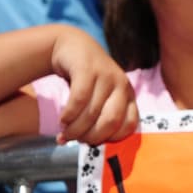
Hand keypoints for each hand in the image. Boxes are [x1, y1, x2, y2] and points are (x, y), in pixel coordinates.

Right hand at [48, 29, 138, 144]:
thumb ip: (101, 116)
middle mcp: (122, 85)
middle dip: (92, 136)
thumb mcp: (100, 97)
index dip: (111, 138)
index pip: (129, 125)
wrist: (72, 46)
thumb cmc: (87, 81)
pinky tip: (63, 120)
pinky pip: (79, 99)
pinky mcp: (88, 69)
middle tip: (77, 141)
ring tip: (64, 133)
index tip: (94, 144)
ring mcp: (106, 75)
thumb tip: (92, 146)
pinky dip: (69, 114)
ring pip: (92, 112)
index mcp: (129, 95)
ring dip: (76, 128)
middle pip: (111, 121)